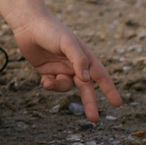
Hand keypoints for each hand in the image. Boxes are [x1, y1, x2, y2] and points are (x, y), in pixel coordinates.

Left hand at [0, 0, 122, 121]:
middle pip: (86, 88)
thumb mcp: (67, 42)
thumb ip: (78, 60)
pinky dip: (49, 84)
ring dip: (58, 87)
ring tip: (47, 82)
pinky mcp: (48, 72)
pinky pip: (53, 84)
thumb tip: (86, 80)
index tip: (118, 104)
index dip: (109, 89)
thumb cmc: (51, 30)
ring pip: (65, 86)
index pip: (101, 76)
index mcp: (85, 57)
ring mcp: (62, 69)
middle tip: (94, 119)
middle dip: (90, 103)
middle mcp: (75, 65)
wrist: (28, 25)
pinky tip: (43, 79)